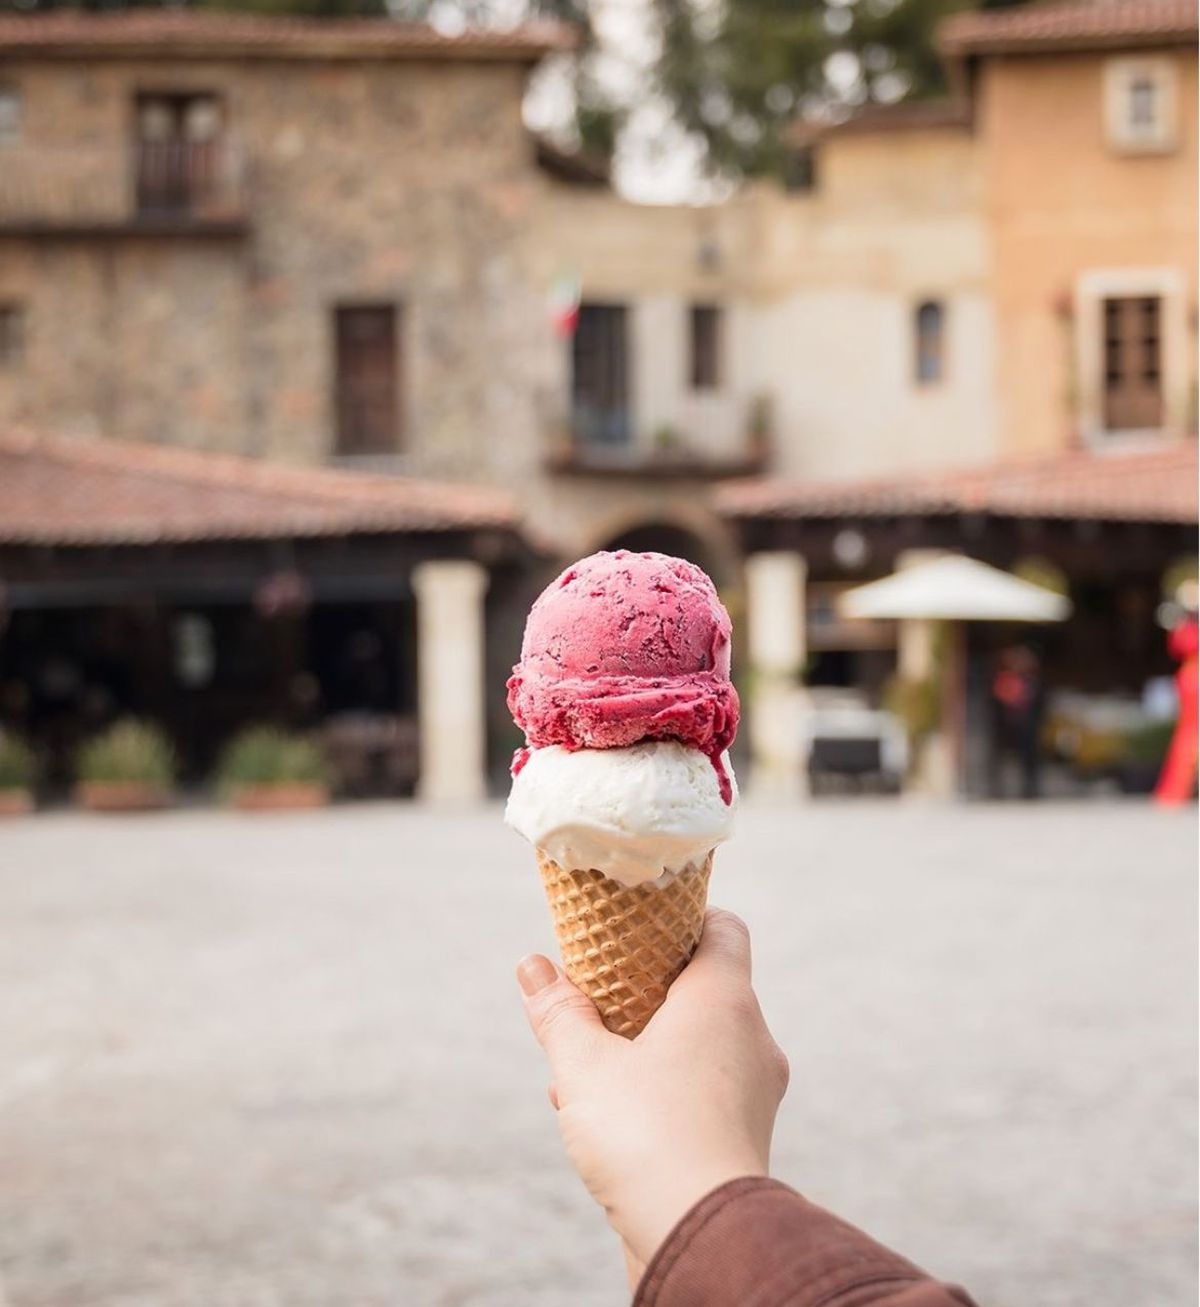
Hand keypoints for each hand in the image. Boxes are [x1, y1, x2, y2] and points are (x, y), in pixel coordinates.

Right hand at [516, 909, 789, 1270]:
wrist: (700, 1236)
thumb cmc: (646, 1134)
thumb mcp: (584, 1065)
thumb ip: (559, 1012)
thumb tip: (532, 967)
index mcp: (725, 998)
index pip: (722, 928)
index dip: (683, 919)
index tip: (641, 927)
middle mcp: (752, 1037)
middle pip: (704, 988)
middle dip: (647, 991)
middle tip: (599, 996)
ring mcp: (754, 1092)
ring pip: (698, 1046)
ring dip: (646, 1046)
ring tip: (587, 1066)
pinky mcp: (743, 1138)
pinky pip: (700, 1093)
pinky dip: (659, 1090)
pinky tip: (603, 1115)